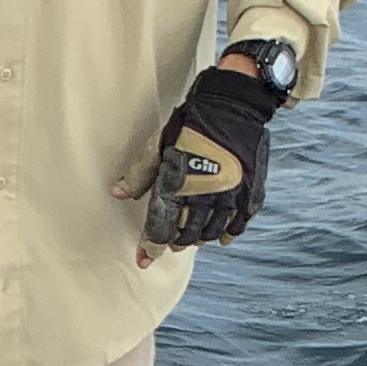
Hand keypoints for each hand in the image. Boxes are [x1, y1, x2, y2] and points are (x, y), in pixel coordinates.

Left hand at [118, 53, 284, 252]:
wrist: (232, 106)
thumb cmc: (191, 124)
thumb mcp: (158, 144)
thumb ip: (139, 173)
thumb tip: (117, 193)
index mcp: (177, 185)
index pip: (160, 226)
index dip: (151, 246)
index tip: (144, 259)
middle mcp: (204, 196)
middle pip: (185, 234)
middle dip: (174, 242)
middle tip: (169, 243)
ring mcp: (229, 197)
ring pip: (210, 233)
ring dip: (197, 239)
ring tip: (190, 237)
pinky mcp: (249, 193)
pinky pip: (237, 226)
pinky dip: (227, 235)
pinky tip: (219, 239)